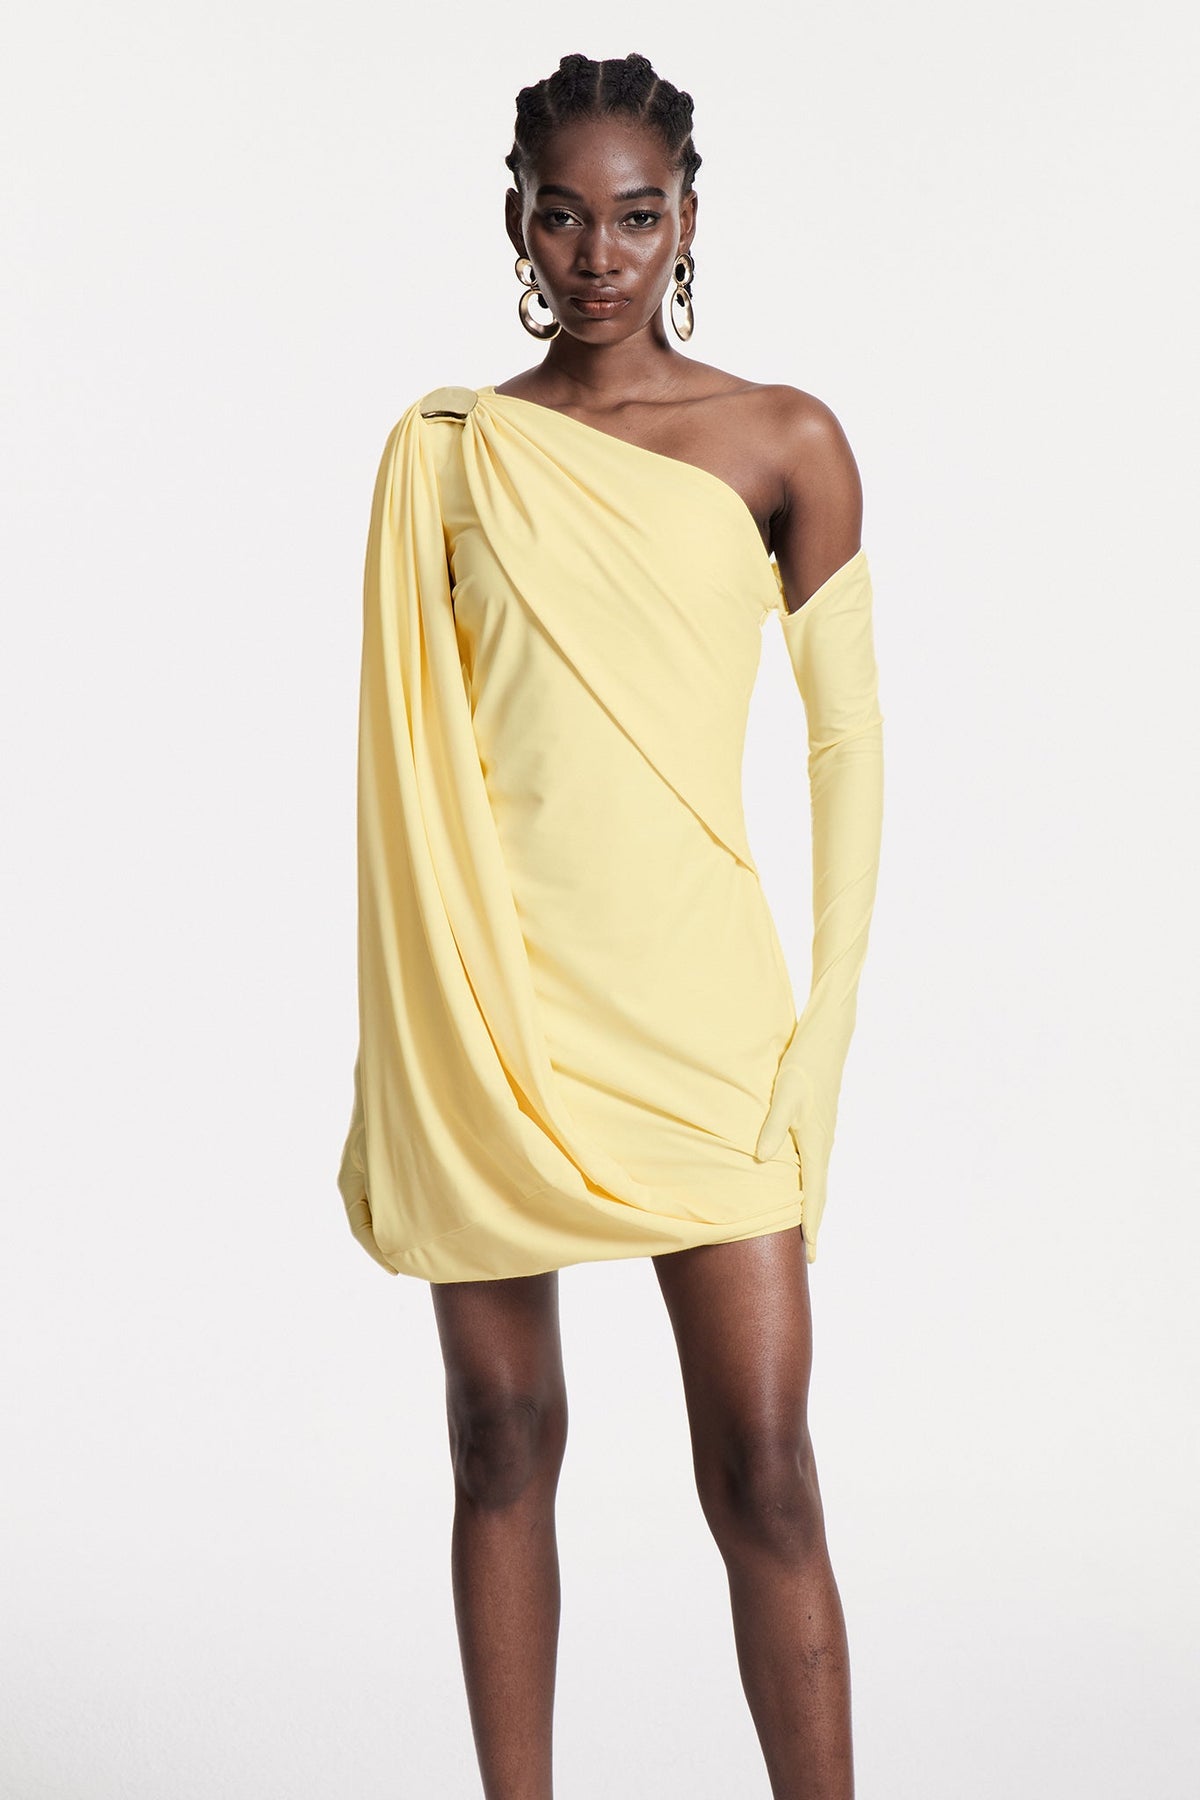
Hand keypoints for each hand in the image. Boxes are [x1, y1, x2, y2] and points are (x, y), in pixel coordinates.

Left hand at [754, 1022, 836, 1254]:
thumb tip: (761, 1159)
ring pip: (816, 1179)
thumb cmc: (803, 1064)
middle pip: (819, 1193)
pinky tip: (798, 1186)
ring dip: (811, 1205)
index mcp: (817, 1142)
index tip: (812, 1254)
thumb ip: (773, 1126)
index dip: (812, 1225)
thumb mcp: (785, 1094)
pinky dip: (808, 1184)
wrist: (827, 1038)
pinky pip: (813, 1164)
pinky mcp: (817, 1125)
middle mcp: (822, 1144)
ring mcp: (822, 1135)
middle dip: (814, 1224)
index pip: (815, 1194)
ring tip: (803, 1229)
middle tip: (810, 1255)